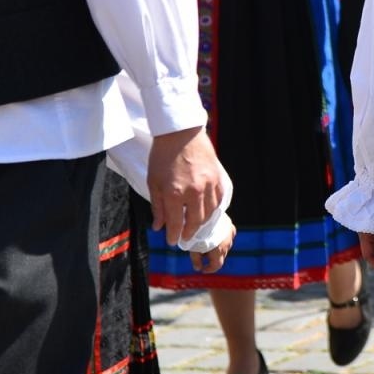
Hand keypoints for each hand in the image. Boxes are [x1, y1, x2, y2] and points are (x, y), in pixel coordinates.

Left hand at [147, 126, 226, 246]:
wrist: (180, 132)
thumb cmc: (163, 156)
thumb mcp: (153, 182)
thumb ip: (157, 206)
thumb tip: (158, 226)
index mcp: (174, 193)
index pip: (176, 224)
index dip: (173, 236)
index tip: (172, 241)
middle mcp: (194, 191)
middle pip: (195, 221)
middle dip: (189, 232)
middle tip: (185, 236)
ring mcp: (208, 184)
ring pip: (209, 212)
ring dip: (202, 221)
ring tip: (195, 223)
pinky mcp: (218, 177)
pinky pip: (219, 199)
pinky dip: (214, 208)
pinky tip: (208, 209)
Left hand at [190, 223, 234, 273]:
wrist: (204, 211)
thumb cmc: (197, 231)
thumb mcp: (193, 247)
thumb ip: (196, 260)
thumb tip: (197, 268)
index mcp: (219, 251)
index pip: (217, 266)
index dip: (209, 269)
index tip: (203, 269)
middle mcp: (227, 244)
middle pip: (221, 256)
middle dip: (211, 257)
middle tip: (201, 252)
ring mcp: (230, 235)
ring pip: (225, 246)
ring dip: (218, 247)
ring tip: (207, 241)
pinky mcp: (231, 226)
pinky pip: (228, 236)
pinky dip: (222, 238)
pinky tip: (214, 234)